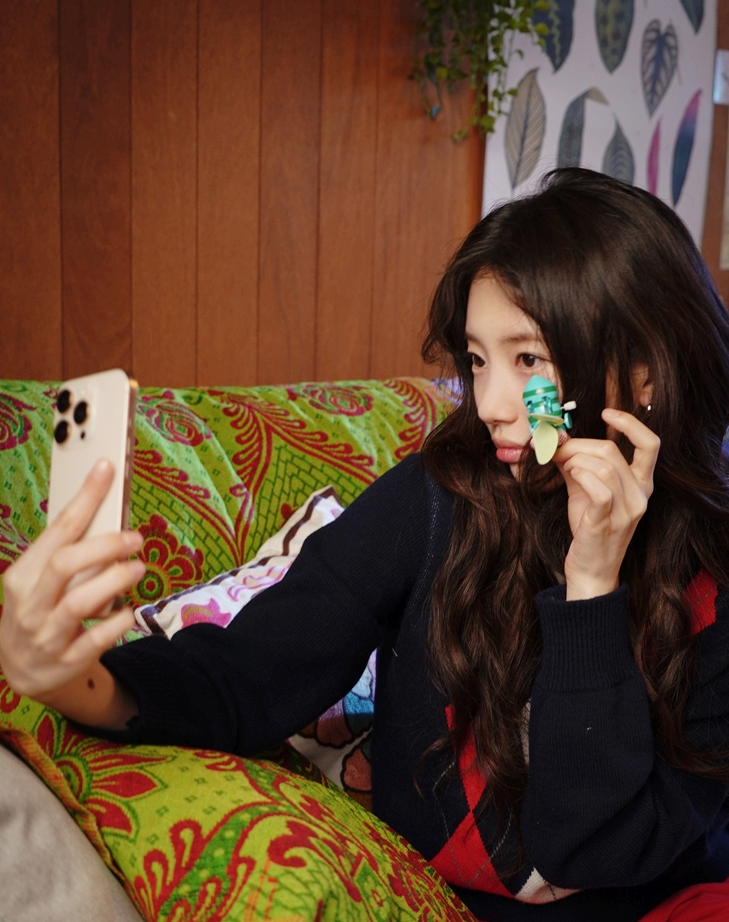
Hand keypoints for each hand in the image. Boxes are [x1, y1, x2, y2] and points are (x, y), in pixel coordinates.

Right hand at [0, 460, 144, 702]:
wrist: (26, 672)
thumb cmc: (41, 611)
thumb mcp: (41, 582)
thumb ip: (67, 552)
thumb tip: (106, 508)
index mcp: (22, 575)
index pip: (57, 529)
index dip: (85, 497)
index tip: (106, 469)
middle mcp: (29, 604)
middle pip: (65, 564)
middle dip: (105, 546)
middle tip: (136, 538)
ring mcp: (46, 636)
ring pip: (79, 603)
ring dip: (115, 581)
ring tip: (138, 568)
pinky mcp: (67, 661)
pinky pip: (96, 640)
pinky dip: (117, 622)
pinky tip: (129, 611)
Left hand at [553, 409, 659, 599]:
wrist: (590, 569)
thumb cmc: (589, 527)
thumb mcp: (585, 490)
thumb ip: (577, 464)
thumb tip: (557, 439)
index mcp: (641, 484)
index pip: (650, 444)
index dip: (630, 424)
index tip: (607, 413)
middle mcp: (640, 496)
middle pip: (612, 452)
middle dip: (579, 445)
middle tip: (559, 450)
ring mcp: (626, 511)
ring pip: (604, 467)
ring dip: (575, 460)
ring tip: (563, 467)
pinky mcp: (606, 522)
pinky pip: (599, 489)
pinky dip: (581, 476)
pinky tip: (570, 476)